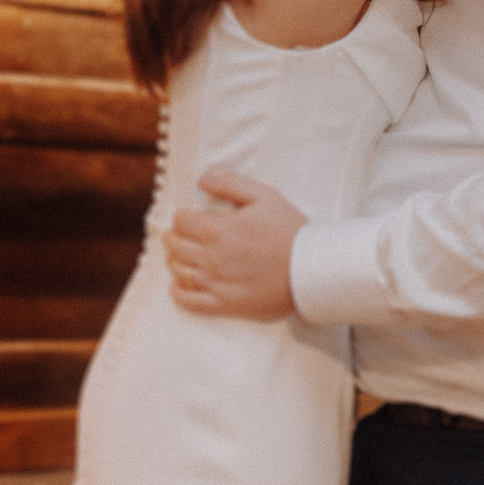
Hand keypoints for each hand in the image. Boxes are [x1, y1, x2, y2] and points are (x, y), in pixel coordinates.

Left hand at [162, 170, 303, 319]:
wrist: (310, 270)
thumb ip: (230, 184)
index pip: (181, 221)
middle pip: (175, 245)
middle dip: (173, 236)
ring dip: (174, 260)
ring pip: (178, 270)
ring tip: (180, 255)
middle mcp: (212, 257)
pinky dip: (178, 293)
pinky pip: (189, 301)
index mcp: (218, 230)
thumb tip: (202, 180)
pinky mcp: (224, 304)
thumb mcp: (265, 196)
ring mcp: (216, 283)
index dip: (182, 216)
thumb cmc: (290, 231)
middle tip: (177, 234)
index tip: (187, 217)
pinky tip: (177, 286)